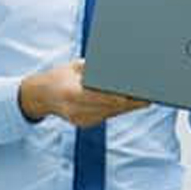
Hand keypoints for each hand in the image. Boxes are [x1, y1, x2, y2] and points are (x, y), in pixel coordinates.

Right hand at [19, 61, 148, 127]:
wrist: (40, 96)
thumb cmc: (58, 76)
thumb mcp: (74, 66)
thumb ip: (95, 67)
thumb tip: (118, 65)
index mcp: (73, 94)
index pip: (105, 97)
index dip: (125, 96)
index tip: (140, 92)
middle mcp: (77, 110)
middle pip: (112, 107)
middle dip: (132, 101)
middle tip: (150, 94)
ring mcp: (81, 119)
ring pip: (112, 113)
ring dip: (128, 106)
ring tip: (145, 97)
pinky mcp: (85, 124)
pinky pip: (106, 116)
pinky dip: (117, 108)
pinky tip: (129, 102)